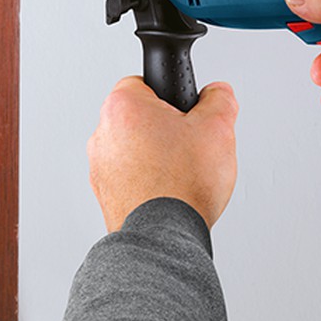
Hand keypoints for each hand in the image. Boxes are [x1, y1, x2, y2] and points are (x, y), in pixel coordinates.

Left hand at [87, 77, 237, 231]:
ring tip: (183, 171)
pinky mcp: (105, 193)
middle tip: (190, 143)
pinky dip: (148, 180)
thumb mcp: (217, 129)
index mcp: (122, 107)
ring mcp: (100, 166)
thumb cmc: (180, 186)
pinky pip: (130, 176)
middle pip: (140, 117)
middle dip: (166, 127)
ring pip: (135, 148)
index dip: (171, 96)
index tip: (185, 109)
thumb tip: (218, 93)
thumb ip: (219, 100)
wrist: (164, 237)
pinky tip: (171, 190)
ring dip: (157, 155)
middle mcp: (102, 134)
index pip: (144, 82)